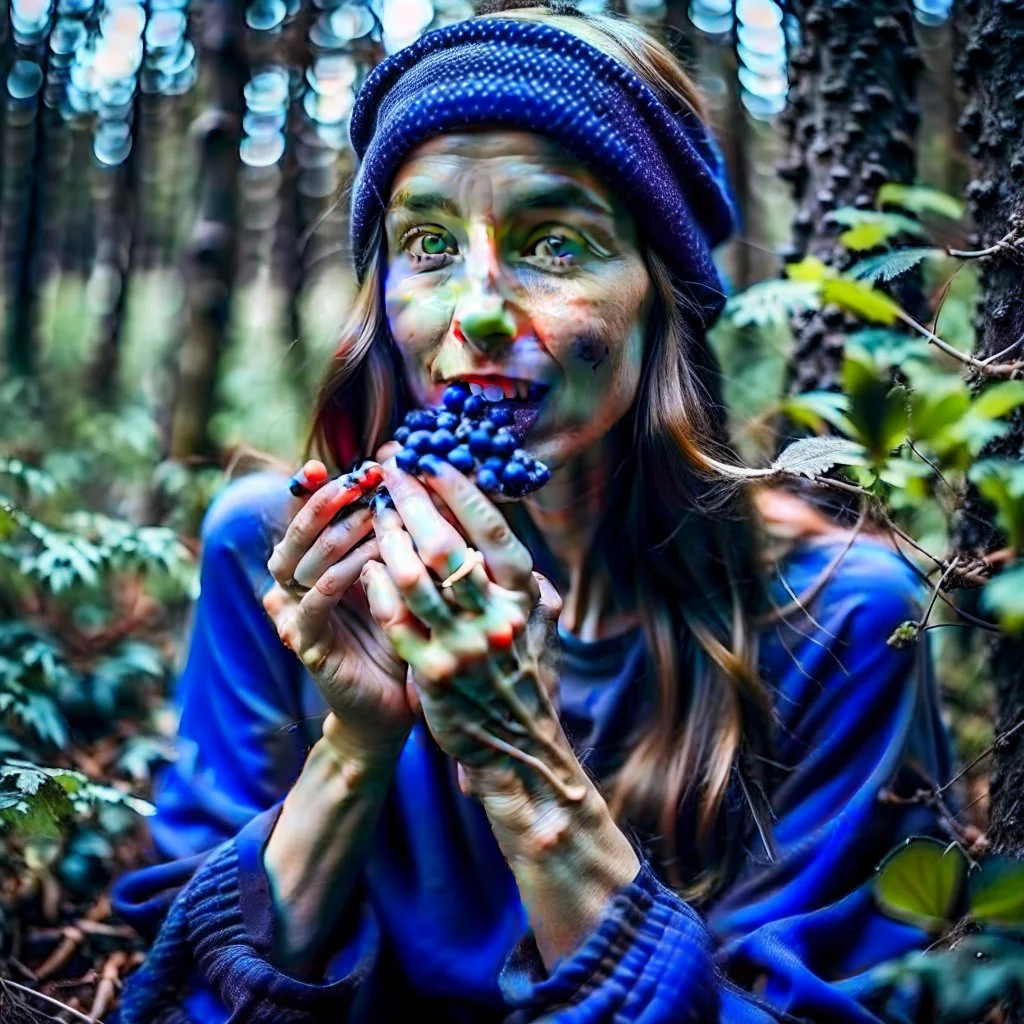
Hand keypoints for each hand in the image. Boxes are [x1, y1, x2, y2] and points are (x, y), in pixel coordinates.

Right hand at [262, 458, 411, 761]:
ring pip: (300, 564)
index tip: (326, 465)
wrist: (397, 702)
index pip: (303, 517)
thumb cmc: (405, 630)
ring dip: (336, 536)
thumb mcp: (403, 576)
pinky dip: (335, 581)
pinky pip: (312, 605)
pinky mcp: (308, 645)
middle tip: (360, 480)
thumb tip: (415, 482)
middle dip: (326, 504)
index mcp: (317, 563)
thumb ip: (399, 536)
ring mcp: (298, 615)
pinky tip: (364, 564)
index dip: (309, 490)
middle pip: (295, 534)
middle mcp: (299, 585)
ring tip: (371, 515)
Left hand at [360, 453, 583, 804]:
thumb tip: (501, 539)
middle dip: (411, 502)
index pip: (490, 530)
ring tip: (374, 513)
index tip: (431, 462)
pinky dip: (378, 587)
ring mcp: (463, 646)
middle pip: (444, 545)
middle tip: (389, 473)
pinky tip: (368, 567)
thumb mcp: (539, 623)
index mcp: (523, 596)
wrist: (517, 745)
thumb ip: (524, 582)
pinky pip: (395, 619)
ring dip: (388, 538)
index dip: (458, 491)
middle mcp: (496, 617)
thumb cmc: (527, 673)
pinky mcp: (431, 672)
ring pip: (412, 578)